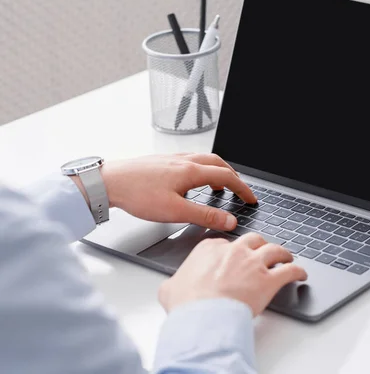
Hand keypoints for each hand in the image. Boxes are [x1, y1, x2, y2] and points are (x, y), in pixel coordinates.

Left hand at [95, 153, 256, 230]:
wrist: (108, 182)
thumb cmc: (137, 194)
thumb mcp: (174, 211)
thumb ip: (204, 215)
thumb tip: (229, 219)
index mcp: (190, 171)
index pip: (226, 176)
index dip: (242, 188)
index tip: (250, 198)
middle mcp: (184, 160)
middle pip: (218, 163)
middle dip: (233, 176)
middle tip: (239, 190)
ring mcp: (172, 159)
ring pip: (204, 160)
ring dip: (217, 171)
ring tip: (218, 185)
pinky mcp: (161, 162)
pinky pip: (190, 160)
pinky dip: (201, 169)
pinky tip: (191, 180)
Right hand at [158, 232, 307, 314]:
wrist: (204, 315)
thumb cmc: (188, 303)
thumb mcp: (170, 289)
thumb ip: (174, 283)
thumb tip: (172, 287)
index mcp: (210, 249)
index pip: (225, 243)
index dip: (232, 251)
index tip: (234, 256)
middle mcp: (234, 251)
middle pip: (253, 240)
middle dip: (259, 244)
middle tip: (262, 251)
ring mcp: (253, 263)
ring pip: (274, 250)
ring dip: (283, 253)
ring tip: (286, 257)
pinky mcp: (269, 280)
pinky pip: (290, 271)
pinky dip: (298, 271)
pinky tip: (301, 274)